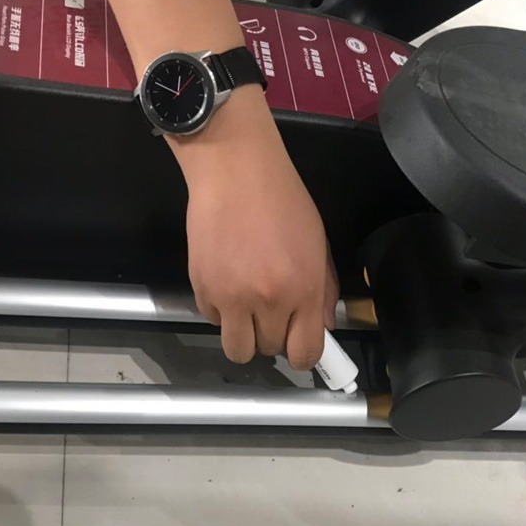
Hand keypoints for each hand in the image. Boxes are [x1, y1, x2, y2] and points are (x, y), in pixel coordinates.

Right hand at [180, 92, 338, 368]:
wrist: (235, 171)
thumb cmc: (283, 201)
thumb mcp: (318, 244)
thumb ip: (323, 290)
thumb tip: (323, 327)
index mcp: (303, 290)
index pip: (305, 353)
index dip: (303, 355)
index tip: (297, 344)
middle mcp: (268, 301)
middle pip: (269, 352)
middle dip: (272, 337)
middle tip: (270, 312)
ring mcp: (231, 297)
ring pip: (237, 350)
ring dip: (244, 336)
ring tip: (246, 310)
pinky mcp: (202, 288)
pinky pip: (212, 320)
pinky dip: (220, 310)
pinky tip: (227, 281)